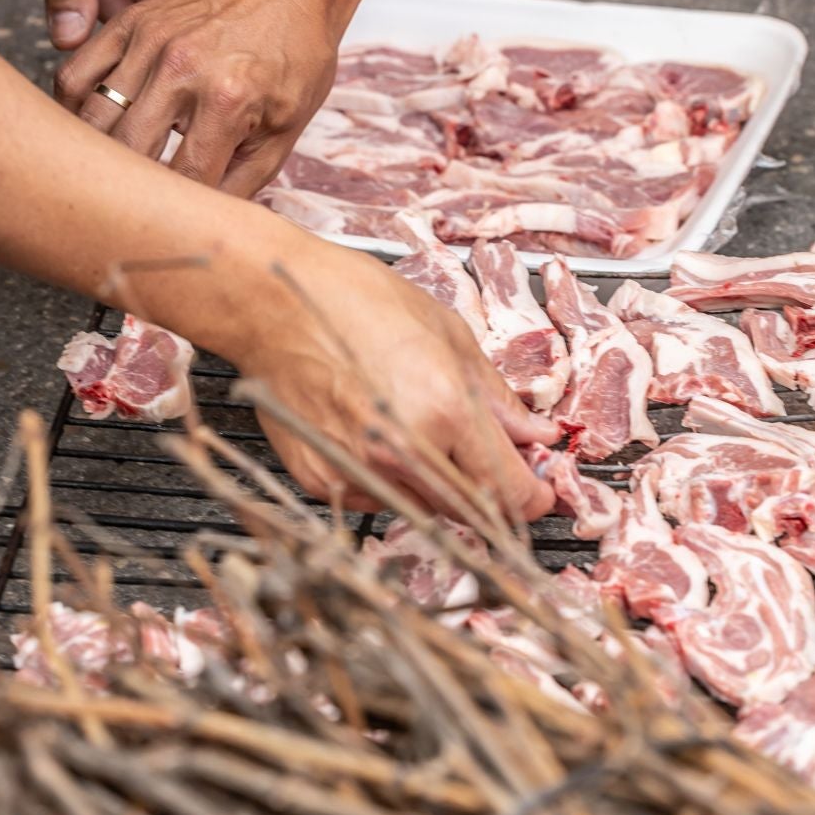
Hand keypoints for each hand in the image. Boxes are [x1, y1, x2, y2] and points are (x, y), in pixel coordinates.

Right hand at [52, 0, 335, 197]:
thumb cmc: (296, 52)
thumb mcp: (288, 126)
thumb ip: (245, 180)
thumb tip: (208, 222)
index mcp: (226, 100)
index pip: (185, 180)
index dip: (178, 213)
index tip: (171, 228)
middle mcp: (179, 70)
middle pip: (128, 154)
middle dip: (130, 190)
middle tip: (130, 211)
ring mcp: (148, 44)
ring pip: (92, 119)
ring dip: (96, 154)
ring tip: (107, 177)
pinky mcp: (129, 24)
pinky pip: (76, 74)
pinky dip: (73, 109)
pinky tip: (89, 131)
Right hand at [232, 236, 559, 521]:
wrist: (274, 305)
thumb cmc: (355, 302)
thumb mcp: (447, 334)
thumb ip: (496, 397)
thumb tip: (536, 434)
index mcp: (445, 410)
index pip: (511, 490)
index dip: (534, 497)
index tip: (539, 490)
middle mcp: (404, 453)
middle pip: (472, 512)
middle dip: (494, 497)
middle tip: (494, 467)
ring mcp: (360, 472)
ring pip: (426, 510)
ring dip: (444, 489)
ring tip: (427, 438)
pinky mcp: (325, 481)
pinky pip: (378, 500)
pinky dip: (394, 482)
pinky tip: (383, 440)